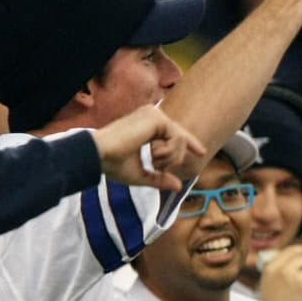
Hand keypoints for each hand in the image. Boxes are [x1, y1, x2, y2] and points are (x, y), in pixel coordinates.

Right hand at [91, 105, 205, 191]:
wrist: (99, 155)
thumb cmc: (113, 164)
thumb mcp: (141, 175)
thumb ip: (160, 179)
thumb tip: (179, 186)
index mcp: (146, 126)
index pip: (174, 132)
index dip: (189, 142)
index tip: (202, 152)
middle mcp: (152, 116)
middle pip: (180, 139)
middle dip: (174, 158)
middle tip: (155, 164)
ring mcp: (154, 114)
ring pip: (181, 140)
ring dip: (170, 157)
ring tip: (152, 160)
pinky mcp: (156, 117)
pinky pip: (178, 138)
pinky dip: (169, 153)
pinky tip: (153, 154)